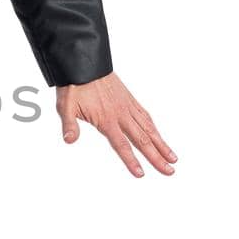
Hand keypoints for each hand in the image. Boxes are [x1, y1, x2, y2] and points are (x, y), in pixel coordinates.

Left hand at [57, 72, 177, 177]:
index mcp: (106, 119)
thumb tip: (69, 140)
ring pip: (149, 128)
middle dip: (156, 157)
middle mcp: (121, 114)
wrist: (84, 64)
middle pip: (142, 140)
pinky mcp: (129, 99)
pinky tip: (159, 136)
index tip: (142, 174)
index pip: (122, 144)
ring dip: (162, 144)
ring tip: (173, 158)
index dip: (131, 161)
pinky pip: (145, 115)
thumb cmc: (74, 85)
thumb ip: (69, 125)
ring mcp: (127, 106)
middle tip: (170, 171)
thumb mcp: (65, 106)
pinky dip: (154, 128)